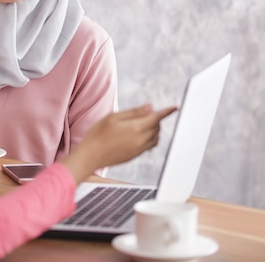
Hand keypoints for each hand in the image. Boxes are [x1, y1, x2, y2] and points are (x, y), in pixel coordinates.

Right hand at [61, 104, 176, 183]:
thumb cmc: (98, 134)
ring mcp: (138, 150)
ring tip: (143, 123)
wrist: (90, 156)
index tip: (174, 108)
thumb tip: (150, 107)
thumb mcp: (113, 117)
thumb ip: (133, 112)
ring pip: (155, 138)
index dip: (166, 112)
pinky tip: (139, 135)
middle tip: (146, 113)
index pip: (156, 118)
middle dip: (156, 119)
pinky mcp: (134, 156)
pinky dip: (150, 139)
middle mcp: (140, 140)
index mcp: (135, 129)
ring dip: (154, 130)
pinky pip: (149, 146)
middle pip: (157, 128)